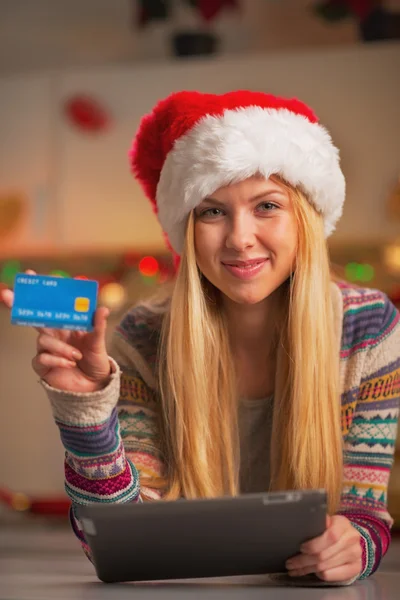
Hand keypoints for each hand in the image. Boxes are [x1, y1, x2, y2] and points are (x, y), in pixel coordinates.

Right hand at [1, 270, 111, 393]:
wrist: (95, 386)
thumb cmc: (95, 361)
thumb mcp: (99, 342)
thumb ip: (98, 326)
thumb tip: (102, 309)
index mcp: (65, 325)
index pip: (51, 306)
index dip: (40, 292)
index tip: (30, 274)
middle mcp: (53, 335)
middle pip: (33, 318)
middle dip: (19, 305)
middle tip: (6, 294)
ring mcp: (46, 350)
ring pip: (43, 340)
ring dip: (60, 347)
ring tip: (75, 356)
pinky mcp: (43, 366)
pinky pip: (41, 357)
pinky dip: (56, 359)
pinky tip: (68, 364)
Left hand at [285, 515, 361, 581]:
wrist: (351, 540)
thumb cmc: (334, 529)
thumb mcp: (327, 522)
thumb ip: (318, 523)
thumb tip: (303, 523)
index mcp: (343, 524)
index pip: (330, 536)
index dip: (314, 544)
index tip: (301, 547)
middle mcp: (352, 539)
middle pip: (324, 554)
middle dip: (303, 560)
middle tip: (290, 562)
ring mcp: (355, 555)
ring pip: (325, 566)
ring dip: (307, 569)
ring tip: (295, 568)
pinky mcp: (355, 568)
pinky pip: (330, 575)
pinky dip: (318, 575)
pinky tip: (311, 572)